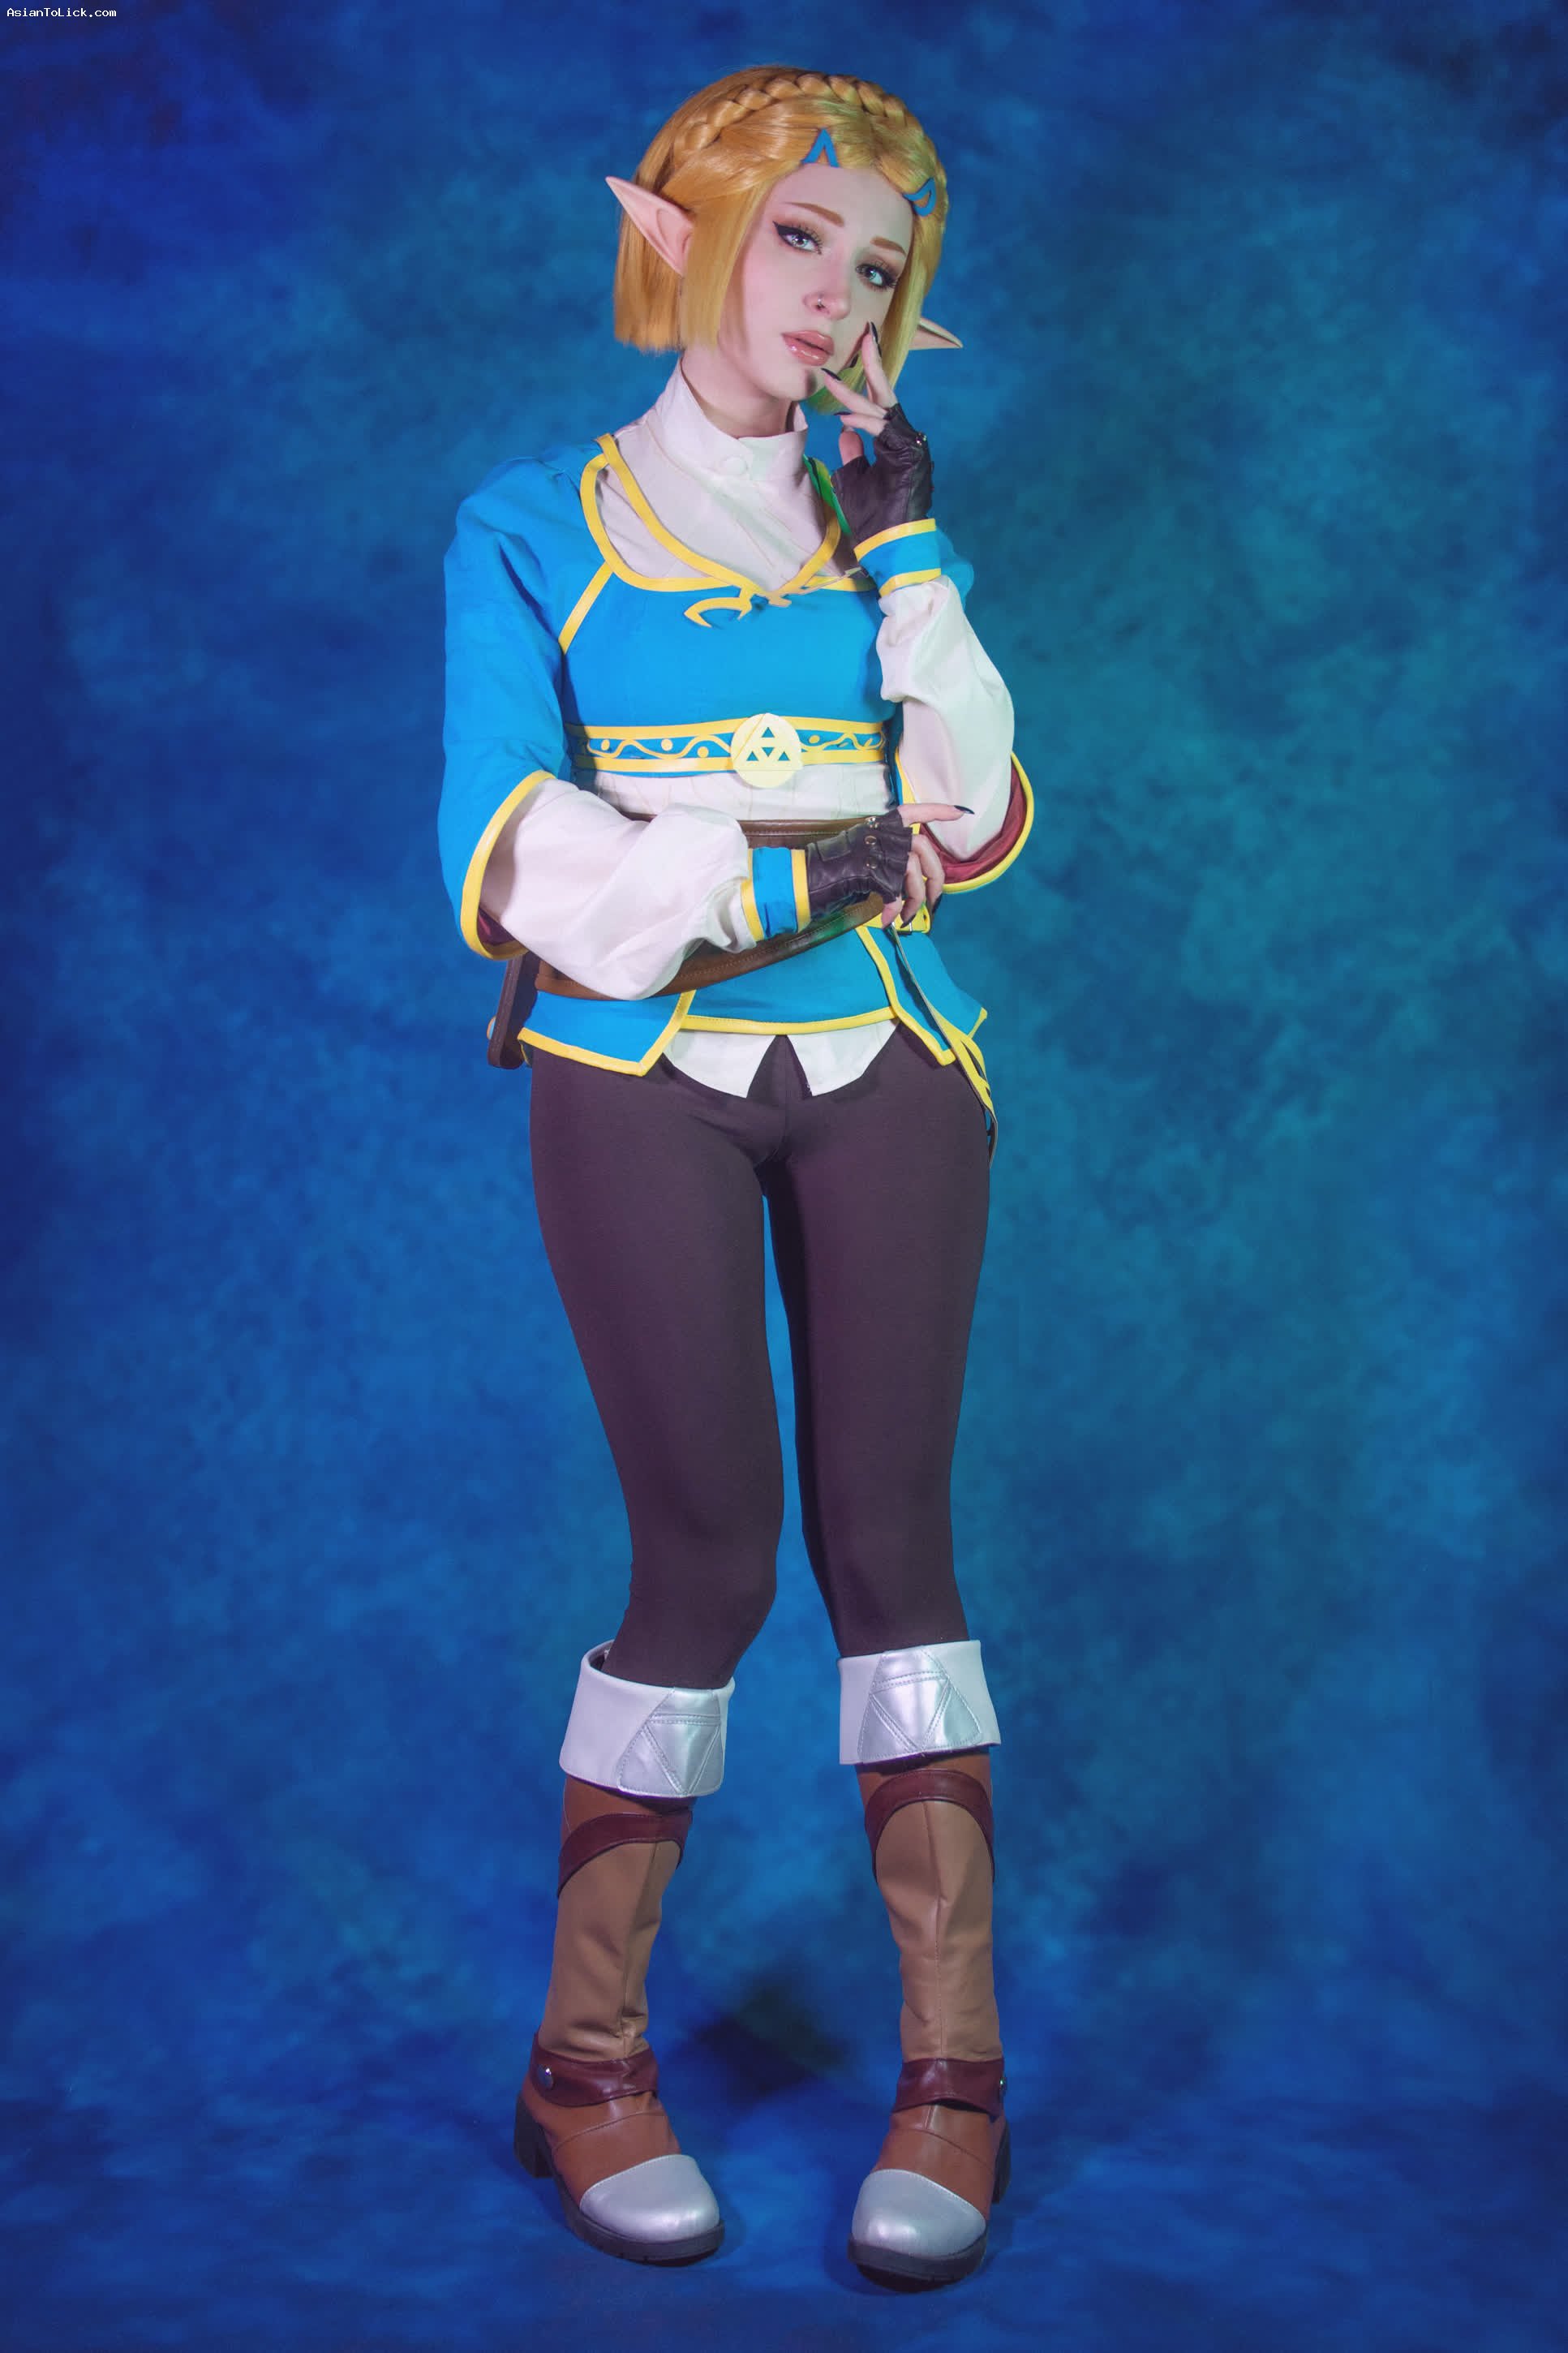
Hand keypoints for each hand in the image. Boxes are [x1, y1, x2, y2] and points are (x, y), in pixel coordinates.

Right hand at [803, 801, 963, 929]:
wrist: (810, 876)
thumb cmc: (836, 866)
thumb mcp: (865, 850)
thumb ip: (889, 855)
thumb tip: (913, 879)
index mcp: (882, 825)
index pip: (914, 811)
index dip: (937, 811)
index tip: (959, 812)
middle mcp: (884, 834)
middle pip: (924, 850)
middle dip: (936, 878)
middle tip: (934, 900)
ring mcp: (879, 852)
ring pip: (913, 876)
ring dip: (915, 901)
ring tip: (908, 917)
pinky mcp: (874, 872)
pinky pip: (894, 894)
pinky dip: (894, 910)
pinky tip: (888, 921)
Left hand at [816, 326, 933, 550]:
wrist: (892, 547)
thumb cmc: (874, 521)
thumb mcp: (856, 481)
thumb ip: (853, 455)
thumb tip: (846, 430)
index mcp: (895, 444)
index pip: (880, 406)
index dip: (865, 383)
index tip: (847, 365)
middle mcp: (907, 440)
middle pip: (887, 396)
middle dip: (873, 365)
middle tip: (863, 336)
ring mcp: (911, 447)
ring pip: (883, 409)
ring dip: (853, 395)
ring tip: (829, 381)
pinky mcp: (910, 456)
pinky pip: (883, 430)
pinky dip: (863, 421)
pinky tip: (843, 416)